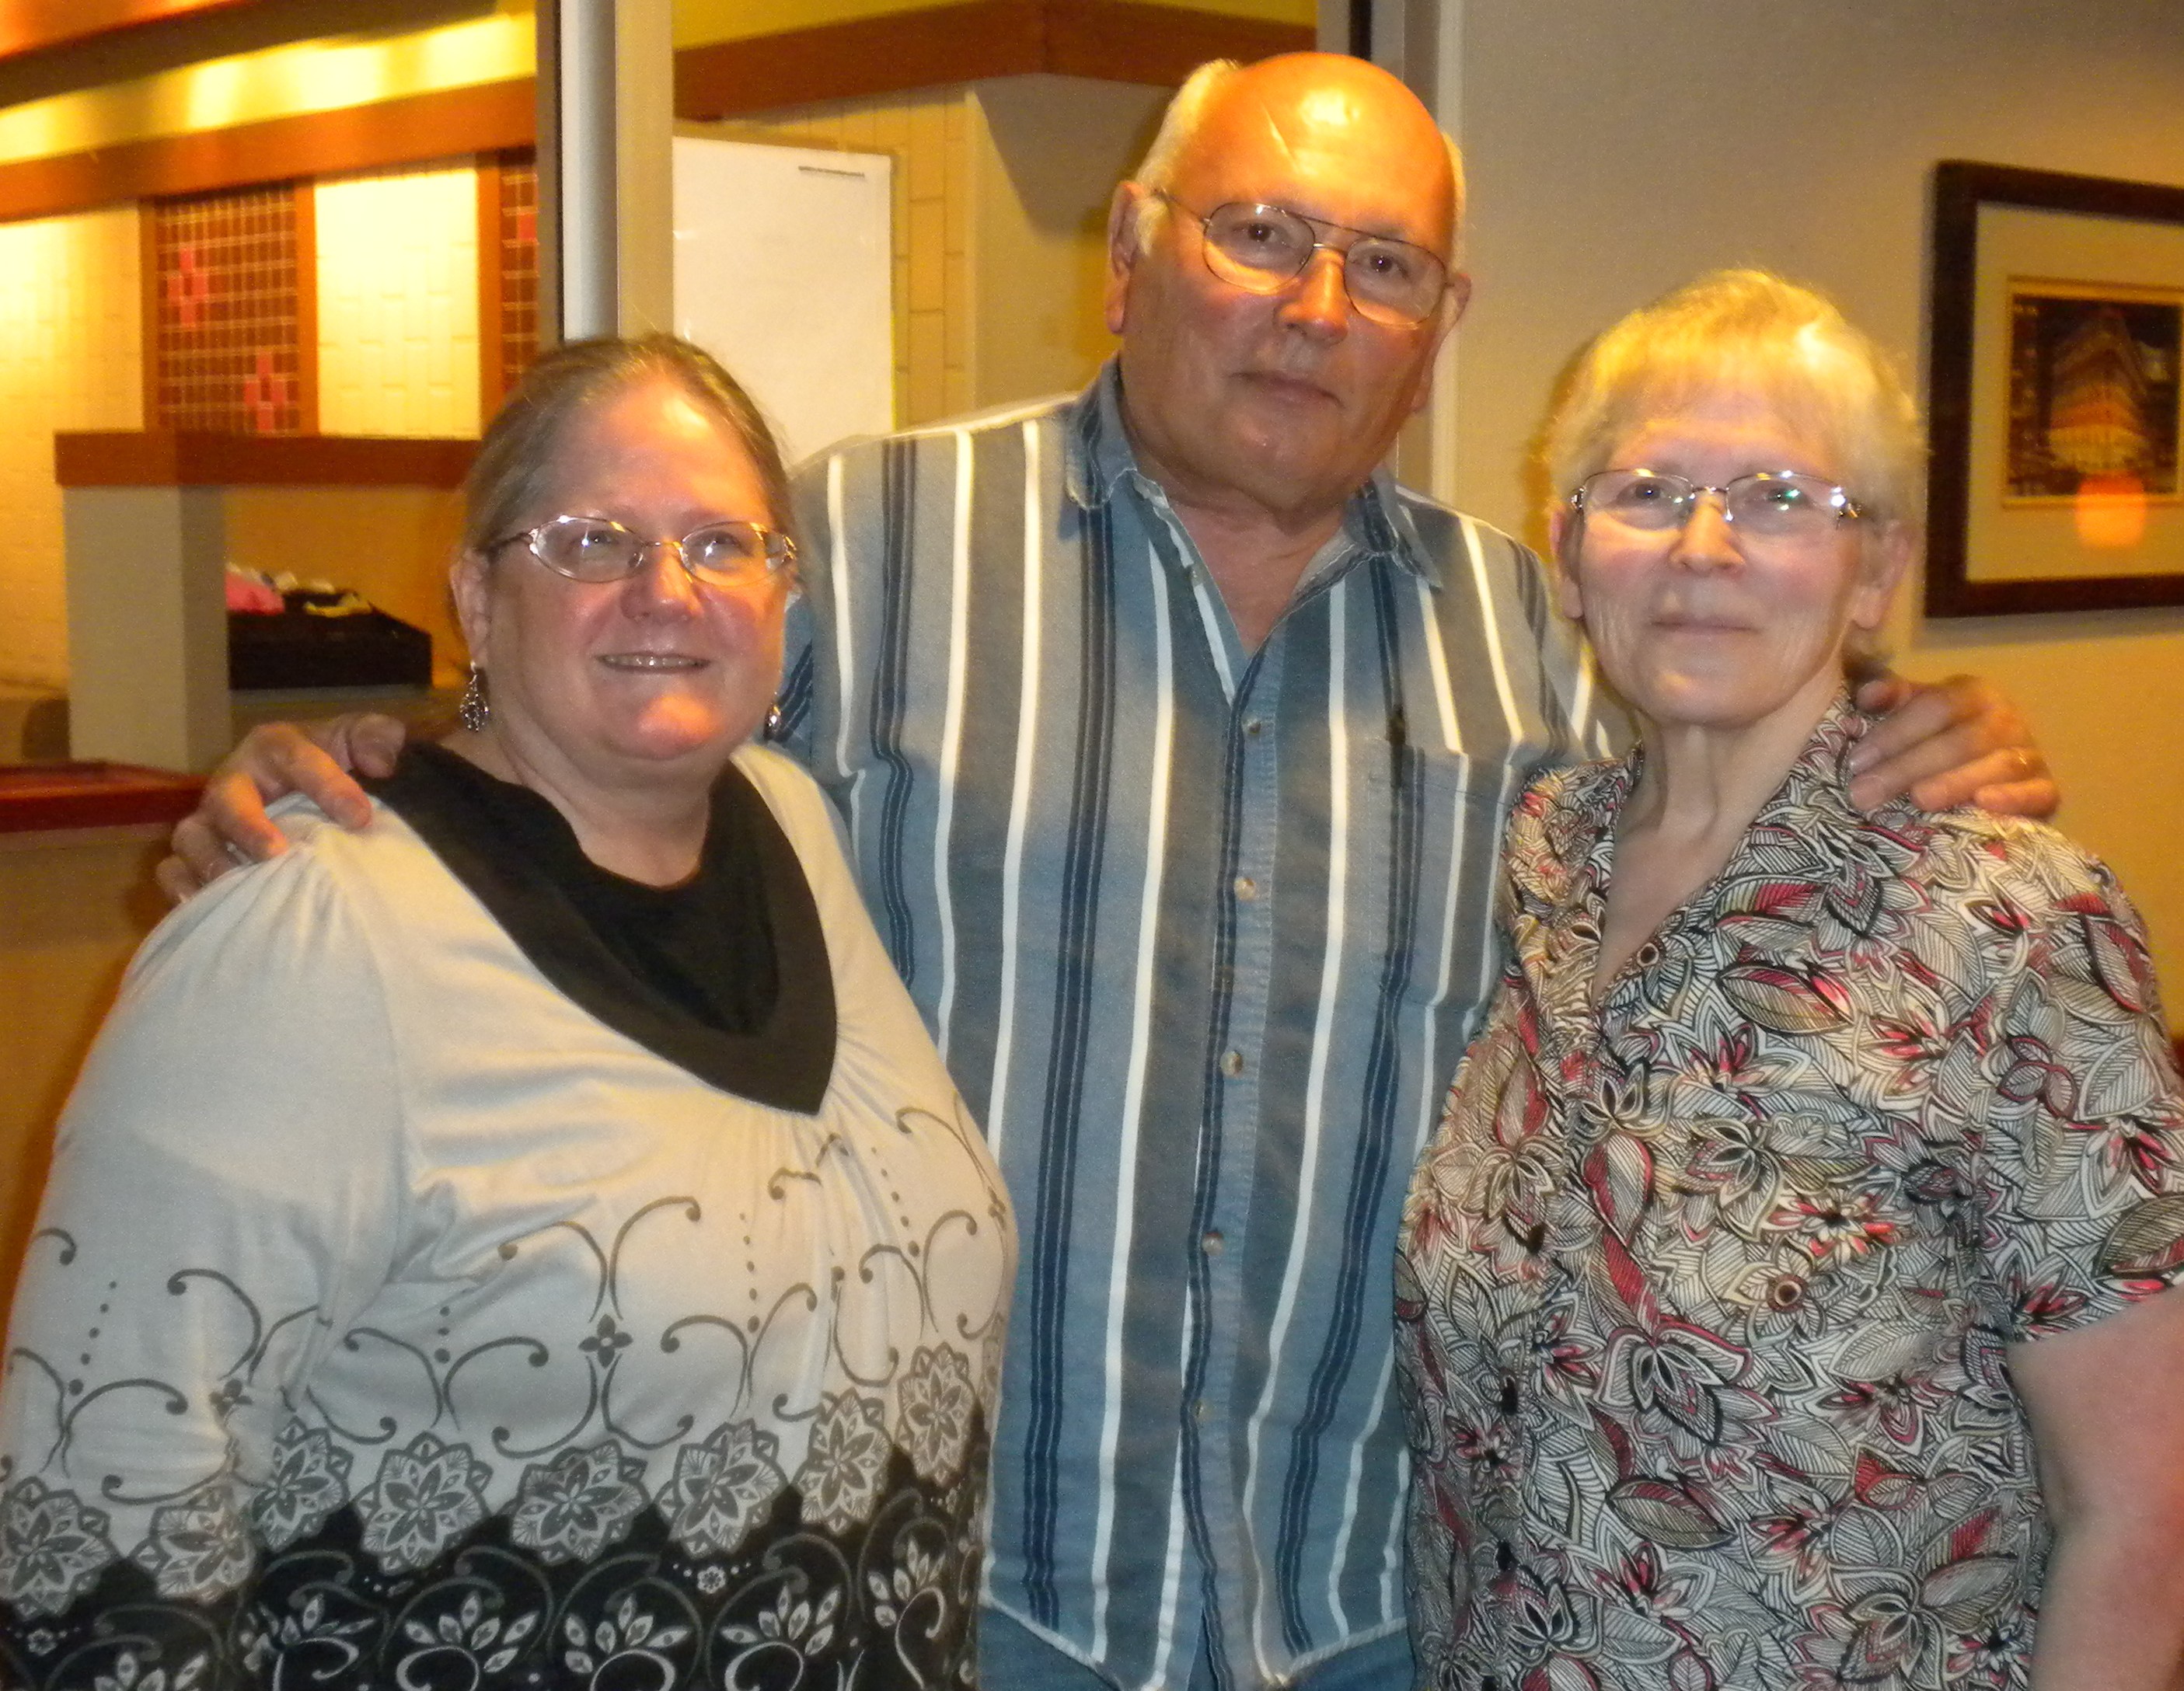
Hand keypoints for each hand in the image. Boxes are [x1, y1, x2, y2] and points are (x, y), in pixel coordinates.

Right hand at [157, 714, 406, 901]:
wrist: (323, 801)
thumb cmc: (343, 766)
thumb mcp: (366, 740)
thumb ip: (378, 737)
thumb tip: (380, 761)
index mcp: (277, 748)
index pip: (296, 757)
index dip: (325, 783)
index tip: (360, 817)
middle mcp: (237, 781)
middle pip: (226, 796)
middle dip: (247, 824)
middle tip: (276, 852)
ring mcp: (213, 820)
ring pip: (192, 835)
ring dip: (211, 860)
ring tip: (240, 885)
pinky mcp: (200, 855)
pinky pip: (174, 870)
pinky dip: (184, 887)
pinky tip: (208, 906)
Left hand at [1847, 673, 2057, 818]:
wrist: (1985, 780)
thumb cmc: (1934, 743)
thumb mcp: (1911, 716)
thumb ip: (1890, 701)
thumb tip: (1868, 695)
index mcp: (1972, 694)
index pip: (1935, 706)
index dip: (1895, 732)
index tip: (1856, 761)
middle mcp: (2005, 719)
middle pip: (1960, 740)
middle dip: (1908, 767)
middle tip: (1864, 793)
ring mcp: (2030, 754)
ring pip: (1996, 765)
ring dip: (1954, 782)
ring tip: (1917, 800)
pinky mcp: (2047, 790)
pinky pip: (2038, 792)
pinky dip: (2013, 798)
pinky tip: (1983, 804)